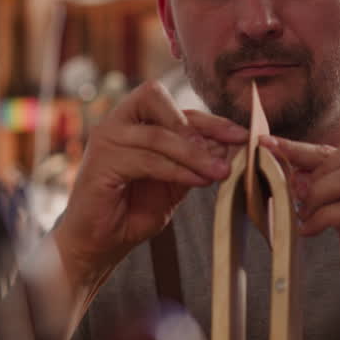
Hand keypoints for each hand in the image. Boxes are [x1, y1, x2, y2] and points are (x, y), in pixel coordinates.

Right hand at [53, 81, 247, 288]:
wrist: (99, 242)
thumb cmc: (132, 210)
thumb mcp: (173, 181)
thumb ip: (194, 161)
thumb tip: (229, 145)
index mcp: (132, 120)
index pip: (174, 106)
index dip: (210, 118)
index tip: (241, 134)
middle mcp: (116, 122)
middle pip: (156, 98)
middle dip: (196, 123)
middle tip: (227, 147)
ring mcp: (105, 139)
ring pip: (157, 134)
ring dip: (194, 154)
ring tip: (219, 172)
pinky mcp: (101, 162)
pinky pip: (147, 159)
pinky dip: (177, 170)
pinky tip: (198, 181)